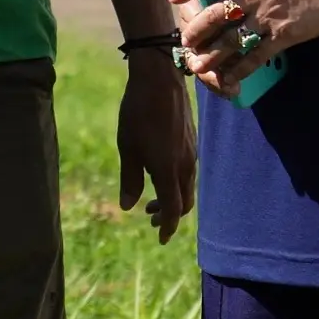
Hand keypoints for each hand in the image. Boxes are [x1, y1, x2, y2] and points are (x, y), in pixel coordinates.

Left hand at [117, 49, 194, 241]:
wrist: (159, 81)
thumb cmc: (137, 114)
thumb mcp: (127, 148)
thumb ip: (130, 179)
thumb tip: (128, 207)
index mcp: (169, 171)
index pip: (172, 209)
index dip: (165, 226)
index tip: (159, 238)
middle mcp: (185, 166)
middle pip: (183, 202)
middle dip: (167, 215)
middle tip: (149, 218)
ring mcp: (191, 153)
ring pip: (186, 187)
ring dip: (171, 198)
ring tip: (151, 199)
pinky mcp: (191, 142)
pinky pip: (187, 172)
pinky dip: (175, 183)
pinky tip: (159, 174)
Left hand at [172, 0, 318, 96]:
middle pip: (214, 14)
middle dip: (196, 30)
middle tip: (186, 40)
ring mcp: (268, 16)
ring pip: (231, 40)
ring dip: (211, 55)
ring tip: (197, 65)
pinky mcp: (284, 35)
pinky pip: (257, 55)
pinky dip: (241, 69)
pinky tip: (230, 77)